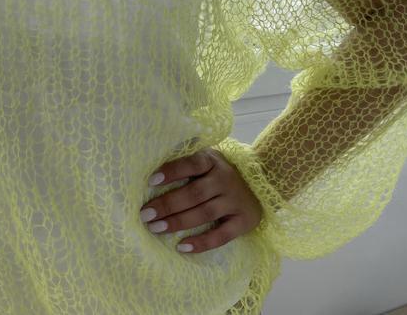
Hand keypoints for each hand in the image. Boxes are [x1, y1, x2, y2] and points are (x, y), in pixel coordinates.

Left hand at [139, 146, 262, 253]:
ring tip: (155, 228)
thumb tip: (150, 166)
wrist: (260, 184)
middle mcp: (225, 179)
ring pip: (205, 213)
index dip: (172, 171)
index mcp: (212, 161)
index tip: (151, 181)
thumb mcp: (206, 160)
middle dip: (167, 205)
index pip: (191, 164)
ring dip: (178, 222)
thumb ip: (185, 162)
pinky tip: (182, 246)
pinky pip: (221, 236)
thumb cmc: (218, 173)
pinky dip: (202, 243)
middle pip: (194, 194)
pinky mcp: (244, 222)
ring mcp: (236, 201)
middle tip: (145, 214)